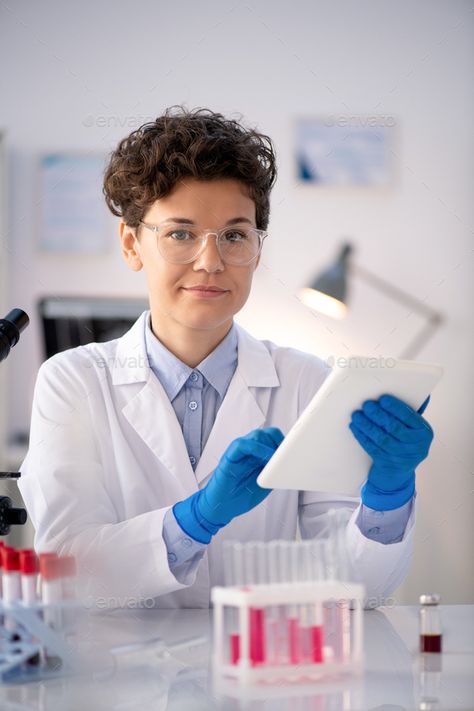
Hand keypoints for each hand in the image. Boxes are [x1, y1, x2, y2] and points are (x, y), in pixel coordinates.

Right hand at [173, 427, 283, 542]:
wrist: (221, 506)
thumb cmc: (242, 495)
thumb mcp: (265, 482)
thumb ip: (274, 470)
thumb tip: (288, 463)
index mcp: (258, 454)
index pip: (273, 437)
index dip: (285, 441)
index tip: (296, 450)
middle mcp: (249, 450)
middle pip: (267, 433)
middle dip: (280, 442)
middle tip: (288, 455)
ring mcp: (239, 452)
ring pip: (256, 435)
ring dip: (270, 444)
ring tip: (279, 458)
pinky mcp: (229, 456)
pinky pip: (242, 445)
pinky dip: (257, 448)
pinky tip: (267, 458)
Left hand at [349, 394, 433, 510]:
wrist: (399, 472)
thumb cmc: (405, 441)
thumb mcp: (412, 428)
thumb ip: (409, 411)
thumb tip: (411, 390)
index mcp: (424, 433)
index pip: (409, 417)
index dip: (396, 408)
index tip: (383, 399)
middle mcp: (416, 446)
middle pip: (395, 428)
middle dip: (379, 415)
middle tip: (367, 405)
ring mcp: (401, 457)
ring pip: (382, 439)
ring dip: (367, 425)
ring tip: (357, 415)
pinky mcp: (387, 464)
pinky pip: (373, 448)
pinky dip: (362, 437)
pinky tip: (355, 427)